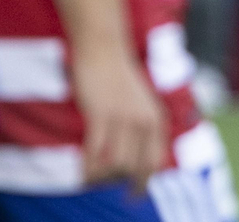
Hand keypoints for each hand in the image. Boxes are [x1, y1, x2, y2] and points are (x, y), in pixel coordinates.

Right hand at [72, 45, 166, 190]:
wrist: (102, 45)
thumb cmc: (116, 72)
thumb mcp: (139, 101)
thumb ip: (142, 126)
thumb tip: (132, 155)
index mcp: (157, 119)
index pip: (155, 163)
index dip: (143, 182)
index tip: (131, 193)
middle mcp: (143, 122)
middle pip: (134, 168)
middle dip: (119, 180)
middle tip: (104, 181)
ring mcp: (122, 118)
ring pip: (116, 164)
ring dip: (103, 175)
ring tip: (92, 176)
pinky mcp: (99, 114)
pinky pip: (95, 152)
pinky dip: (89, 166)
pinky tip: (82, 170)